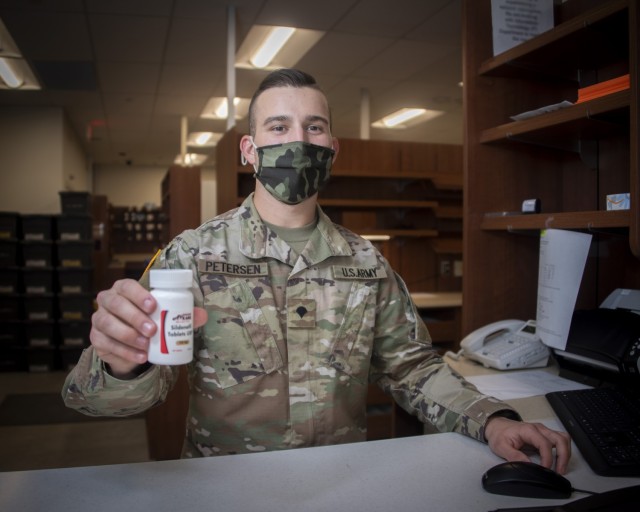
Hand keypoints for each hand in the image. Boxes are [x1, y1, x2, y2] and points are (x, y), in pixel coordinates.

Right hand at [90, 278, 206, 377]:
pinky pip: (106, 344)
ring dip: (128, 335)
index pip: (127, 286)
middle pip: (116, 304)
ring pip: (108, 324)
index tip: (153, 306)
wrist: (132, 344)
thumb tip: (202, 315)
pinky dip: (125, 351)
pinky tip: (140, 356)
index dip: (138, 294)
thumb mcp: (164, 316)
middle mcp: (107, 300)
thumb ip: (183, 314)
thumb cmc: (149, 321)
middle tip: (152, 330)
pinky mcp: (96, 338)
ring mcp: (99, 319)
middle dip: (134, 317)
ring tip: (146, 345)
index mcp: (123, 289)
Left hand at [484, 416, 571, 473]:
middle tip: (560, 471)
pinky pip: (559, 440)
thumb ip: (514, 456)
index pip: (545, 443)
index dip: (548, 458)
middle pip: (560, 439)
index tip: (545, 469)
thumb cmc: (499, 434)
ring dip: (566, 453)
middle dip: (563, 456)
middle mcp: (538, 428)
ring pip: (563, 438)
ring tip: (561, 467)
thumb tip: (528, 465)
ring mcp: (543, 431)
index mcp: (528, 430)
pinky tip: (558, 460)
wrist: (496, 425)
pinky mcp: (544, 435)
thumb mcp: (501, 446)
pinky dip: (562, 450)